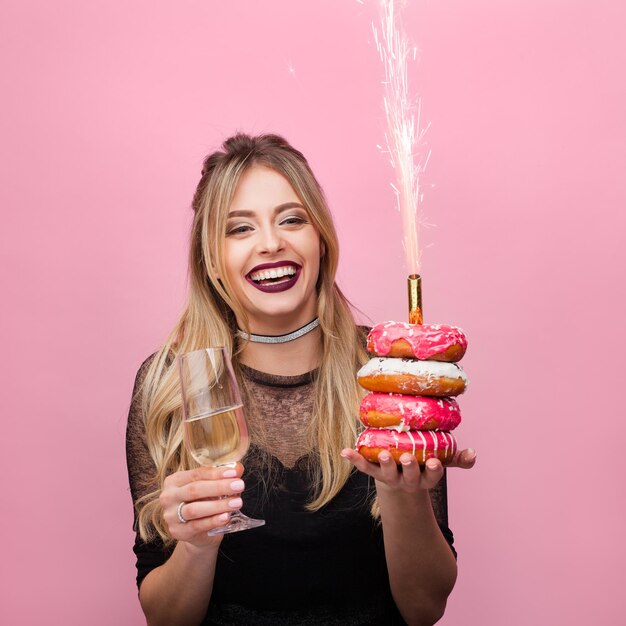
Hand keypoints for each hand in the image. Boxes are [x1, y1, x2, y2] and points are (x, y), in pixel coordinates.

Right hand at [159, 462, 245, 547]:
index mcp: (175, 481)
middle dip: (219, 487)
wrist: (198, 532)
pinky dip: (213, 521)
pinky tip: (226, 517)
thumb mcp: (212, 487)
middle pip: (194, 489)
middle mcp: (169, 497)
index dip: (216, 473)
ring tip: (237, 502)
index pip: (196, 474)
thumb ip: (224, 477)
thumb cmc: (204, 503)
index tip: (234, 473)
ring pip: (194, 509)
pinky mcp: (177, 532)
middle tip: (239, 485)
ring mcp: (170, 516)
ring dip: (218, 505)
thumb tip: (238, 467)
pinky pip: (196, 526)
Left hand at [340, 447, 476, 493]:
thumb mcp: (442, 462)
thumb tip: (473, 454)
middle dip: (410, 468)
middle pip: (410, 476)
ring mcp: (390, 477)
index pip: (433, 475)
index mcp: (426, 477)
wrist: (401, 480)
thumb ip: (458, 458)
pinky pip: (364, 467)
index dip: (434, 470)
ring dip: (385, 464)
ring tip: (383, 454)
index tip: (436, 461)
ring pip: (387, 474)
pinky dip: (355, 459)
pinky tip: (345, 451)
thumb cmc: (425, 465)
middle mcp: (409, 480)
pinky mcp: (375, 472)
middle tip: (408, 458)